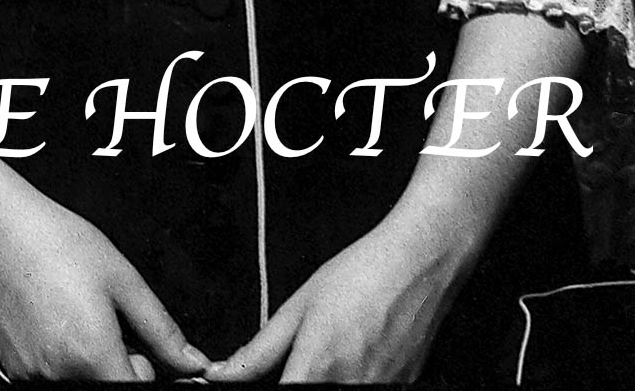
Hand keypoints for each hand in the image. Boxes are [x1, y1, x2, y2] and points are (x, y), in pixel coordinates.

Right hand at [0, 169, 208, 381]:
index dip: (144, 372)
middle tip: (110, 325)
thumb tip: (194, 363)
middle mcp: (60, 376)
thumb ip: (161, 330)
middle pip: (106, 389)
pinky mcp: (14, 371)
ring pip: (79, 383)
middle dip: (118, 368)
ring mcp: (33, 377)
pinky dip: (62, 360)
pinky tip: (54, 321)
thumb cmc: (59, 244)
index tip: (140, 347)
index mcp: (93, 355)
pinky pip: (52, 378)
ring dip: (89, 363)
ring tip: (77, 315)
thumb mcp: (122, 278)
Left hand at [205, 212, 465, 383]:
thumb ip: (257, 352)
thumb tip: (222, 375)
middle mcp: (348, 390)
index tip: (257, 388)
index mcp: (316, 368)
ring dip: (320, 383)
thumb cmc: (360, 275)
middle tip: (294, 366)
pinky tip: (352, 358)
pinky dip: (349, 382)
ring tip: (330, 354)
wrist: (418, 263)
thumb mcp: (298, 306)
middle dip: (294, 384)